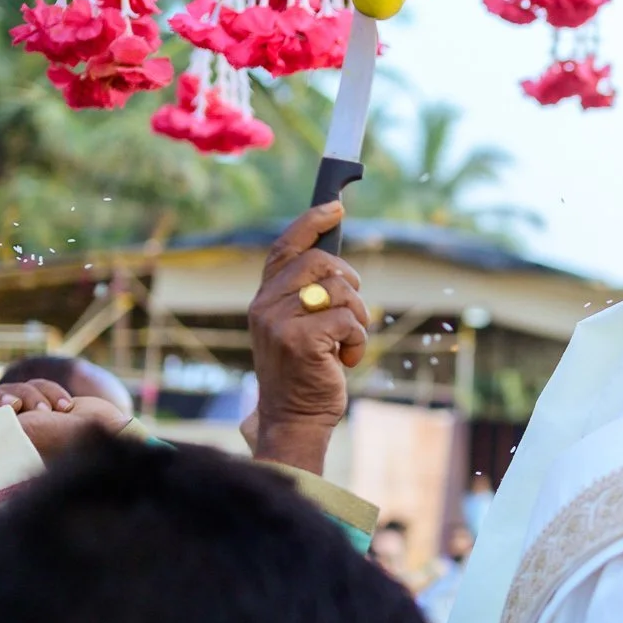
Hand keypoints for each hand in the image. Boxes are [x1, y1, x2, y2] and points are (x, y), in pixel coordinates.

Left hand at [0, 383, 127, 461]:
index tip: (12, 408)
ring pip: (12, 389)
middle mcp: (7, 437)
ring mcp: (26, 421)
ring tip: (57, 411)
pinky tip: (67, 407)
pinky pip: (35, 384)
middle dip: (13, 396)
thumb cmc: (65, 439)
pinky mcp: (45, 407)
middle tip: (34, 407)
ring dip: (36, 393)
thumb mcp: (24, 431)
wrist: (108, 430)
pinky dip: (51, 390)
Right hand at [249, 203, 370, 473]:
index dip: (311, 222)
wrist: (294, 415)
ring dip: (358, 316)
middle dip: (351, 282)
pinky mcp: (300, 340)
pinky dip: (358, 340)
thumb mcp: (297, 326)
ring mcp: (280, 322)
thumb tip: (335, 261)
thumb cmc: (305, 369)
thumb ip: (306, 294)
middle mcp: (265, 305)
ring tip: (346, 341)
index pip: (285, 247)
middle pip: (321, 262)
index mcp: (264, 298)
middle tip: (354, 308)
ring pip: (341, 291)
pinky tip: (346, 359)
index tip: (335, 206)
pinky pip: (349, 320)